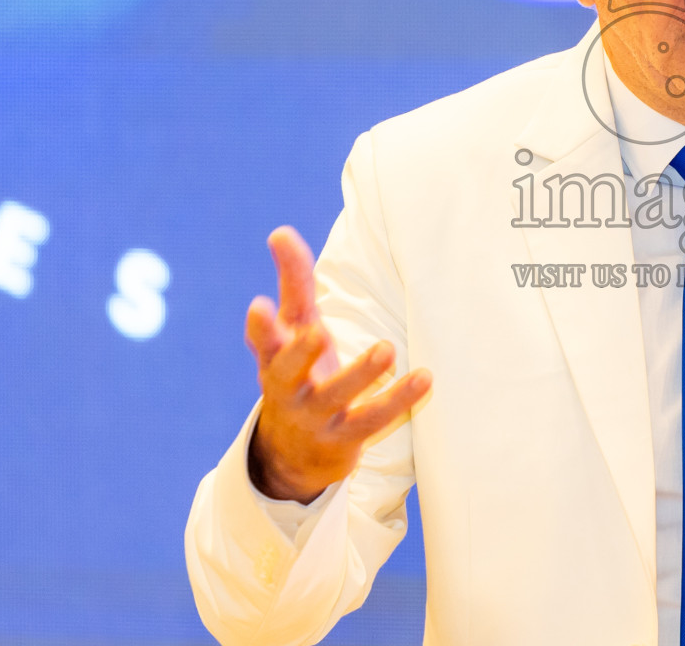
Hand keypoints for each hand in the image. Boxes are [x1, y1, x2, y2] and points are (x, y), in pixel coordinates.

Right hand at [244, 226, 431, 503]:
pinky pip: (373, 418)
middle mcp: (288, 388)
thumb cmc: (298, 372)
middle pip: (288, 371)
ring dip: (361, 373)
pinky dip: (399, 399)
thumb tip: (280, 231)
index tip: (260, 306)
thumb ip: (293, 282)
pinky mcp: (344, 437)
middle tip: (316, 333)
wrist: (293, 454)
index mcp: (273, 359)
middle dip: (300, 353)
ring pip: (336, 396)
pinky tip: (425, 377)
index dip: (260, 326)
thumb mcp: (294, 328)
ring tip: (386, 349)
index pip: (262, 340)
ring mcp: (315, 415)